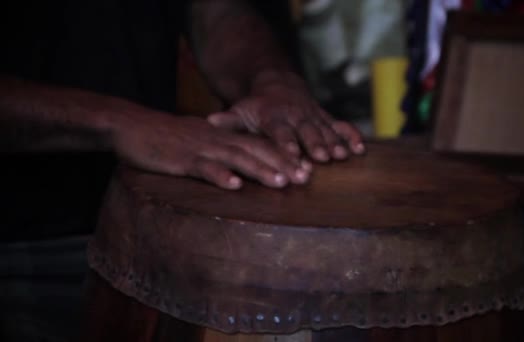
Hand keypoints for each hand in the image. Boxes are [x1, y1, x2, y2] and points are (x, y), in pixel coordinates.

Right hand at [111, 110, 310, 189]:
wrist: (131, 126)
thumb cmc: (166, 138)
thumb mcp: (199, 140)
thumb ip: (220, 151)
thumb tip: (241, 168)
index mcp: (223, 136)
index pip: (259, 144)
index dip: (284, 155)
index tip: (306, 168)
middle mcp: (217, 139)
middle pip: (255, 150)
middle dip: (282, 163)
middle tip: (305, 177)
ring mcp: (200, 148)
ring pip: (236, 158)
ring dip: (260, 169)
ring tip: (281, 182)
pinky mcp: (181, 159)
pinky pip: (203, 167)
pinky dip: (219, 175)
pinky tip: (234, 185)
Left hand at [207, 72, 364, 161]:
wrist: (279, 85)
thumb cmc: (257, 107)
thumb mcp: (241, 111)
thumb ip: (229, 121)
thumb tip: (210, 122)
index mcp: (274, 117)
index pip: (280, 131)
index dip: (286, 142)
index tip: (291, 154)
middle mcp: (296, 116)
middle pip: (306, 131)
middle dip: (314, 145)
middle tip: (320, 159)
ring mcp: (313, 117)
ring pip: (325, 129)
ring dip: (334, 143)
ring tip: (341, 156)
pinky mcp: (326, 119)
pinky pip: (341, 126)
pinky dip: (351, 136)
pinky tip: (360, 150)